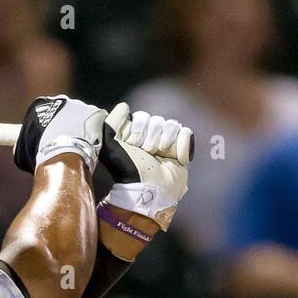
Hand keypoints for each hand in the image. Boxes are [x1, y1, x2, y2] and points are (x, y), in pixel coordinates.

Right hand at [13, 95, 106, 175]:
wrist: (62, 153)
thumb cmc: (40, 152)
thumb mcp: (22, 148)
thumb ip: (23, 143)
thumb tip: (17, 148)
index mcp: (42, 104)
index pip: (47, 113)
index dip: (51, 127)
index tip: (52, 137)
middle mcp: (62, 100)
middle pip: (67, 112)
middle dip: (68, 126)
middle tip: (67, 143)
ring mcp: (80, 106)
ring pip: (83, 118)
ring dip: (83, 129)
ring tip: (80, 146)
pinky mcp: (96, 113)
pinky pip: (97, 123)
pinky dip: (96, 133)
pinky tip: (92, 144)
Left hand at [98, 104, 191, 230]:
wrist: (150, 191)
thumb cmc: (128, 171)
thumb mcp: (111, 146)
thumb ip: (112, 123)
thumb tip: (124, 107)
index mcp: (135, 137)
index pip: (141, 117)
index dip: (138, 129)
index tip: (133, 145)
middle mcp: (150, 140)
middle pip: (156, 120)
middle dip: (151, 135)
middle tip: (147, 152)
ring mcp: (167, 145)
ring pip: (171, 125)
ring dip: (165, 140)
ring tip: (160, 155)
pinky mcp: (182, 151)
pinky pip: (186, 133)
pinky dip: (181, 145)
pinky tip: (176, 158)